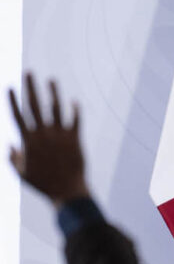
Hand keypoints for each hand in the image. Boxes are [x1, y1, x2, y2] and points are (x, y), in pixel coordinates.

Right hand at [8, 74, 87, 207]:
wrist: (67, 191)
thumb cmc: (42, 184)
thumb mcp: (21, 173)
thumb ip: (12, 157)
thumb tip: (11, 144)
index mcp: (29, 141)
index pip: (18, 115)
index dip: (12, 100)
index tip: (9, 86)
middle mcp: (44, 134)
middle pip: (35, 106)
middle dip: (31, 87)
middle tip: (29, 72)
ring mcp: (61, 135)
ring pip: (57, 108)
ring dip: (54, 92)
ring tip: (51, 79)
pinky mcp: (75, 139)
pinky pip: (75, 120)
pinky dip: (75, 110)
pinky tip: (74, 101)